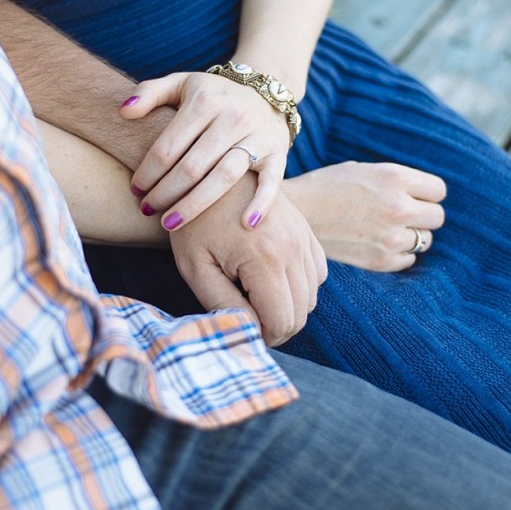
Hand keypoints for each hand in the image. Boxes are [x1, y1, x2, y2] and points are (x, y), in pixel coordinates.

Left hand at [120, 71, 289, 231]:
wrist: (267, 90)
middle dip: (164, 193)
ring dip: (195, 205)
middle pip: (192, 167)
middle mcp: (232, 118)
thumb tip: (123, 111)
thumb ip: (149, 93)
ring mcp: (257, 137)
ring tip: (170, 224)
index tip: (135, 190)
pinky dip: (261, 204)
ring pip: (224, 178)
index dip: (147, 172)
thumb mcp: (181, 83)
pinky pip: (270, 182)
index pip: (168, 146)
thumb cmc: (213, 94)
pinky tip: (245, 225)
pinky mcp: (277, 154)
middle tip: (147, 209)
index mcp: (205, 101)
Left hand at [169, 175, 326, 345]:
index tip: (239, 329)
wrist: (207, 172)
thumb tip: (249, 332)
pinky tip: (271, 281)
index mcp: (265, 259)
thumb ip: (223, 304)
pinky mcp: (305, 230)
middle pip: (301, 313)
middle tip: (246, 319)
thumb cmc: (193, 222)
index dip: (262, 336)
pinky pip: (317, 272)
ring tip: (255, 299)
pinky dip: (300, 285)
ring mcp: (303, 236)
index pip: (282, 322)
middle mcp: (293, 248)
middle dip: (276, 326)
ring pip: (312, 295)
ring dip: (288, 306)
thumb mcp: (195, 267)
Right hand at [283, 161, 446, 271]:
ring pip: (425, 240)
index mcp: (394, 178)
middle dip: (423, 214)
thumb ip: (398, 181)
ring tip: (386, 228)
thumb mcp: (365, 169)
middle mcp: (398, 207)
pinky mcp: (379, 260)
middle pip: (438, 217)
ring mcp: (390, 236)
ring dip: (411, 235)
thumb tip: (426, 196)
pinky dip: (399, 253)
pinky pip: (408, 259)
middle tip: (401, 213)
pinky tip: (379, 243)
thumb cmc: (328, 187)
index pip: (439, 191)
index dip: (426, 193)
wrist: (295, 213)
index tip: (412, 195)